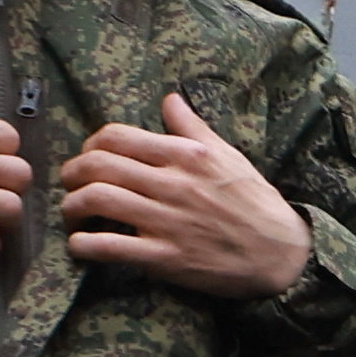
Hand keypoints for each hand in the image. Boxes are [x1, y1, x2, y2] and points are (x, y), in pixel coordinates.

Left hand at [57, 92, 312, 301]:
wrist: (283, 255)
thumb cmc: (256, 204)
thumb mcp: (229, 157)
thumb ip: (193, 128)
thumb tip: (170, 99)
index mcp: (186, 156)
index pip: (117, 136)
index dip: (91, 145)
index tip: (90, 158)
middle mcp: (173, 184)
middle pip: (97, 165)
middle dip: (71, 174)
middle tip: (72, 186)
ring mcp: (167, 221)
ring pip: (95, 200)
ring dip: (72, 207)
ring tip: (75, 215)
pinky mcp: (165, 257)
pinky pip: (108, 247)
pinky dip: (83, 246)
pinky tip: (82, 245)